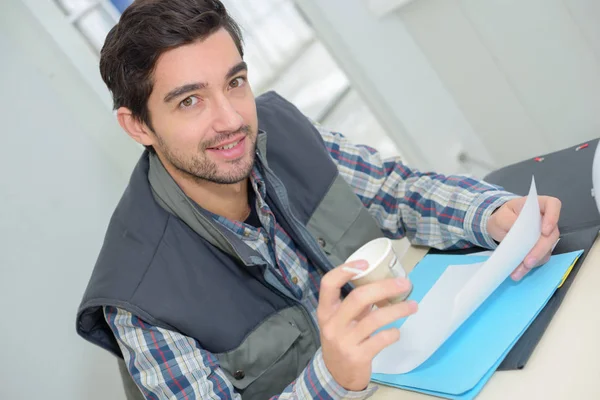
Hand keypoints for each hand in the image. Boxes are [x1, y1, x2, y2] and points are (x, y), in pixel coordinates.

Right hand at [317, 260, 417, 390]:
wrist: (336, 375)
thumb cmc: (341, 339)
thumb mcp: (340, 320)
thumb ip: (355, 304)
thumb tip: (384, 283)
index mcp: (326, 311)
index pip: (328, 284)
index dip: (345, 270)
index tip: (365, 263)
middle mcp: (333, 324)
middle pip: (358, 298)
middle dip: (385, 288)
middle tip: (404, 284)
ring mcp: (345, 341)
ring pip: (375, 319)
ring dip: (397, 310)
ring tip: (412, 306)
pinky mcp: (358, 356)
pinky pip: (381, 339)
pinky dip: (393, 333)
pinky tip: (397, 331)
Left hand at [487, 196, 561, 280]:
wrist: (499, 226)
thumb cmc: (503, 216)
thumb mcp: (501, 216)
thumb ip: (510, 221)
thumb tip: (520, 232)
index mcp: (538, 205)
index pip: (553, 205)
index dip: (553, 217)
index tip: (544, 231)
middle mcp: (545, 220)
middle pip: (551, 234)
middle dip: (540, 249)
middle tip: (528, 261)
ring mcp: (544, 235)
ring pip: (547, 249)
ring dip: (534, 261)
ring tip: (519, 270)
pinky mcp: (540, 247)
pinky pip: (539, 257)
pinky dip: (529, 266)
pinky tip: (518, 271)